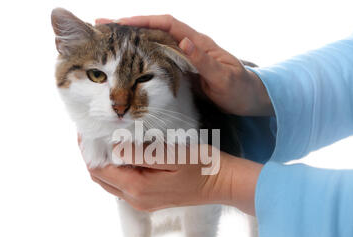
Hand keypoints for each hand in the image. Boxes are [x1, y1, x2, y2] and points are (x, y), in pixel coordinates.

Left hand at [85, 143, 262, 214]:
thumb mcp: (170, 155)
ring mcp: (142, 202)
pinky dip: (117, 170)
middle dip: (92, 157)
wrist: (222, 183)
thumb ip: (138, 153)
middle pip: (100, 178)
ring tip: (105, 140)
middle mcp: (135, 199)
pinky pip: (123, 185)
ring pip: (110, 183)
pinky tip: (124, 153)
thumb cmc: (201, 165)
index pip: (99, 169)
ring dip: (104, 163)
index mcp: (137, 188)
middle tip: (91, 133)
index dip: (88, 150)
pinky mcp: (150, 200)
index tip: (85, 129)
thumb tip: (112, 147)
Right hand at [96, 15, 272, 115]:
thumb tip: (184, 40)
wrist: (250, 99)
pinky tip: (127, 65)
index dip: (145, 21)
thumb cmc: (241, 88)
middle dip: (129, 28)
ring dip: (131, 43)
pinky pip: (158, 61)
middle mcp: (189, 47)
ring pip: (153, 45)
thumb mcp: (223, 76)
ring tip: (106, 44)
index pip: (167, 24)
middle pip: (155, 31)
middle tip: (102, 29)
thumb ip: (204, 60)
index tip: (122, 23)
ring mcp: (184, 59)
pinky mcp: (182, 72)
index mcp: (198, 43)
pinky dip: (141, 59)